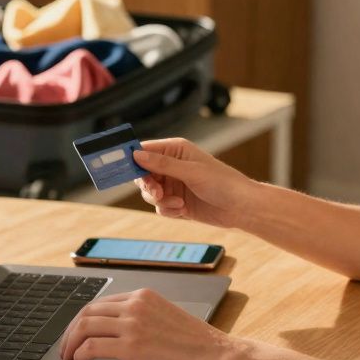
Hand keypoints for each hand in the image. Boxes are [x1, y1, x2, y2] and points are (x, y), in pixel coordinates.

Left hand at [58, 288, 235, 359]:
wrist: (217, 356)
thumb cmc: (199, 344)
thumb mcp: (167, 318)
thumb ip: (144, 318)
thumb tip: (122, 332)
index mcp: (144, 295)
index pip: (101, 302)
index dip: (83, 320)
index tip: (78, 333)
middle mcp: (135, 305)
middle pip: (87, 312)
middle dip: (71, 331)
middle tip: (66, 348)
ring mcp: (132, 324)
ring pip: (84, 327)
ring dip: (70, 344)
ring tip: (70, 359)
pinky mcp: (131, 347)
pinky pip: (91, 347)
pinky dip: (79, 356)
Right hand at [132, 138, 255, 227]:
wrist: (240, 208)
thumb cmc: (223, 182)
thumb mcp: (191, 171)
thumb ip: (163, 164)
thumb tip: (137, 155)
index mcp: (175, 150)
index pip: (145, 150)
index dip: (131, 158)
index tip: (120, 168)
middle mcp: (172, 166)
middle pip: (142, 173)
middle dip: (147, 185)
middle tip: (156, 192)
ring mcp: (173, 184)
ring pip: (149, 193)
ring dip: (160, 200)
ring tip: (177, 203)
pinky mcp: (176, 202)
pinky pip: (159, 206)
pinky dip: (168, 210)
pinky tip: (183, 210)